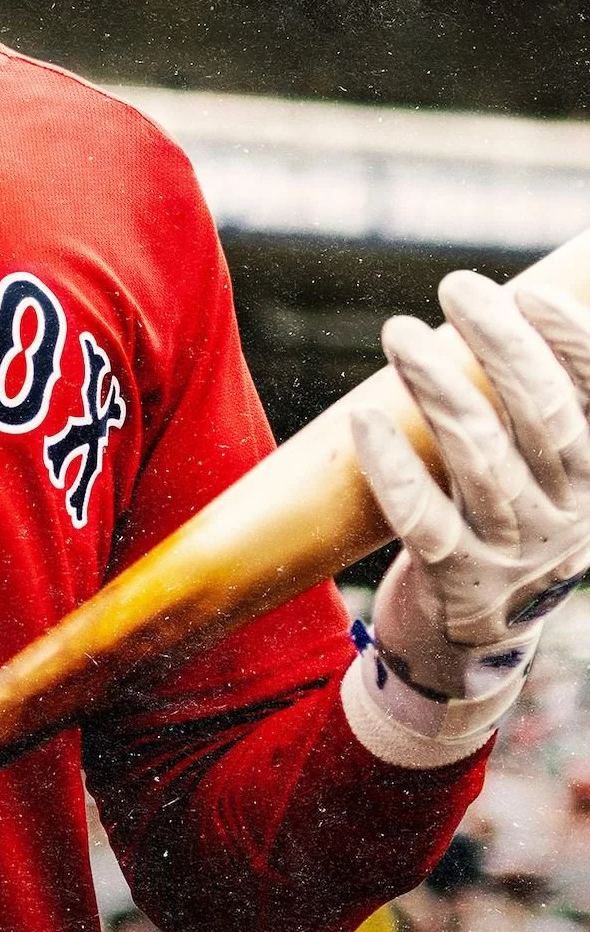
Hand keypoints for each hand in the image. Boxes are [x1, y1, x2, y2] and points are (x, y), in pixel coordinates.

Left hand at [351, 271, 589, 699]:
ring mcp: (511, 550)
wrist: (472, 644)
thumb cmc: (504, 529)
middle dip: (500, 344)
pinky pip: (422, 519)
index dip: (572, 344)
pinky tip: (363, 421)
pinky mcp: (454, 581)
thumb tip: (514, 312)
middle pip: (541, 417)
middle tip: (456, 287)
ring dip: (437, 387)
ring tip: (400, 332)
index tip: (532, 294)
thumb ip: (539, 410)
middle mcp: (566, 514)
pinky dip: (392, 469)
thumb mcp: (545, 476)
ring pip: (479, 459)